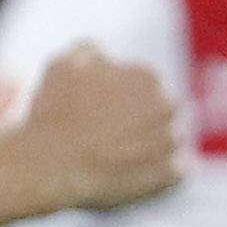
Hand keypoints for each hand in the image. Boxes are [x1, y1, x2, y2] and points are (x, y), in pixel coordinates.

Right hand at [10, 44, 183, 214]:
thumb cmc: (54, 113)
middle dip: (142, 121)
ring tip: (115, 158)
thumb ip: (90, 50)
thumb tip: (104, 53)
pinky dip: (157, 175)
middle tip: (109, 136)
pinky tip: (128, 176)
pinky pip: (173, 173)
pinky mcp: (171, 174)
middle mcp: (167, 105)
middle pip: (161, 112)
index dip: (122, 98)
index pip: (145, 84)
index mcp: (147, 76)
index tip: (101, 112)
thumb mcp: (63, 64)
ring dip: (150, 148)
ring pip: (166, 142)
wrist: (53, 165)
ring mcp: (171, 141)